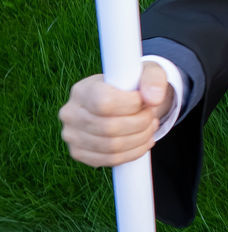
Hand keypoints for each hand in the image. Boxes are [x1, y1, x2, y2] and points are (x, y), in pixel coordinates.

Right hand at [58, 61, 174, 166]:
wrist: (123, 101)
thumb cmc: (135, 84)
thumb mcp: (148, 72)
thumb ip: (154, 79)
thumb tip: (154, 99)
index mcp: (82, 90)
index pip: (104, 103)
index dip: (132, 105)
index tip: (145, 101)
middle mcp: (70, 113)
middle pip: (110, 127)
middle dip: (141, 123)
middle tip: (152, 116)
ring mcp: (72, 136)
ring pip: (112, 146)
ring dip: (140, 138)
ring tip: (150, 127)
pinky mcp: (79, 153)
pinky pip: (110, 160)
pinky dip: (133, 152)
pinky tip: (144, 141)